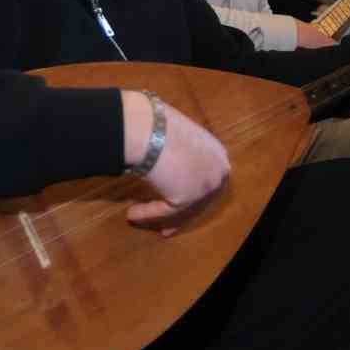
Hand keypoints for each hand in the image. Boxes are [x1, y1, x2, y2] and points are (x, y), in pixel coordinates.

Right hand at [122, 91, 230, 235]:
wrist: (150, 128)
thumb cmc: (158, 125)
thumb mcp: (176, 137)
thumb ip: (180, 152)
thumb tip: (165, 160)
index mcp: (218, 152)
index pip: (207, 178)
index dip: (192, 193)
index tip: (175, 200)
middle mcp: (219, 170)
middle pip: (200, 198)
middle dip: (180, 213)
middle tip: (165, 224)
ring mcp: (207, 186)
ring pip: (184, 208)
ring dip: (159, 216)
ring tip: (136, 215)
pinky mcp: (189, 197)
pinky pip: (166, 211)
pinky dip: (148, 214)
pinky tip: (131, 214)